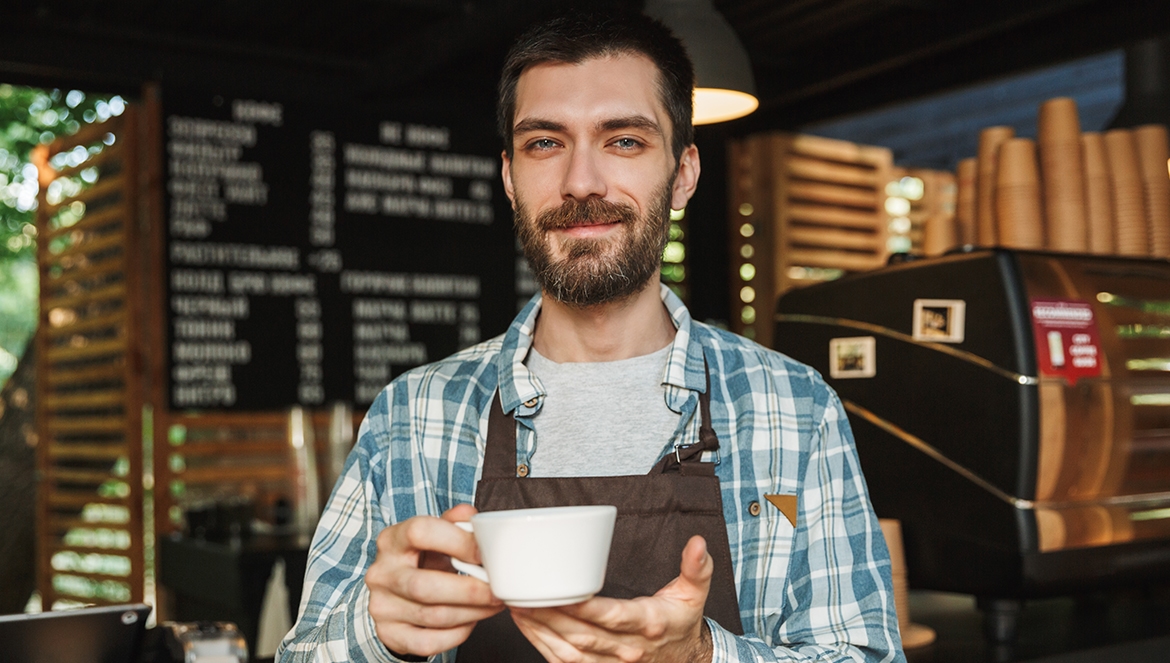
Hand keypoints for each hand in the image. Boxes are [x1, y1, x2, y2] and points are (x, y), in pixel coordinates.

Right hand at [365, 504, 504, 655]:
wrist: (397, 592)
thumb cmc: (423, 558)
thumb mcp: (435, 535)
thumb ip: (454, 523)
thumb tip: (472, 515)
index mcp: (392, 539)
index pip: (421, 532)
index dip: (458, 541)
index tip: (484, 553)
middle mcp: (381, 573)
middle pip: (424, 586)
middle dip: (469, 590)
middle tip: (496, 590)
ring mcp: (381, 606)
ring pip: (432, 616)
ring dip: (471, 612)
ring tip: (492, 604)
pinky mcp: (389, 634)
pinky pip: (428, 642)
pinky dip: (457, 634)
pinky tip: (470, 621)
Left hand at [510, 535, 713, 662]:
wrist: (687, 659)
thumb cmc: (682, 622)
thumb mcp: (695, 593)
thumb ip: (696, 568)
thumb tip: (698, 544)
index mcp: (647, 623)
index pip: (610, 616)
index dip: (582, 606)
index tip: (558, 590)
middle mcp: (627, 648)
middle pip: (581, 634)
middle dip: (548, 615)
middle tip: (521, 593)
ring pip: (568, 652)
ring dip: (539, 631)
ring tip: (516, 607)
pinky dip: (543, 646)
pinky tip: (527, 627)